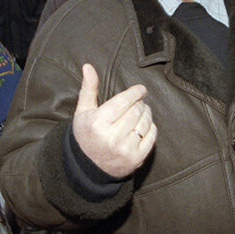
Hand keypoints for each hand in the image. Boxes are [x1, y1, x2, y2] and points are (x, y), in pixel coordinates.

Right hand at [71, 63, 155, 177]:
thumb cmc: (86, 134)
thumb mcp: (83, 112)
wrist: (88, 167)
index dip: (135, 92)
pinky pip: (151, 136)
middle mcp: (111, 137)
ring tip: (141, 112)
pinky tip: (143, 125)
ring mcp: (125, 150)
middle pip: (136, 110)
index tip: (140, 89)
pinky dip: (151, 127)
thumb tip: (88, 66)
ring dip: (146, 113)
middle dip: (139, 103)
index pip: (124, 101)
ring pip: (145, 122)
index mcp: (98, 123)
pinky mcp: (136, 159)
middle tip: (137, 102)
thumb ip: (88, 88)